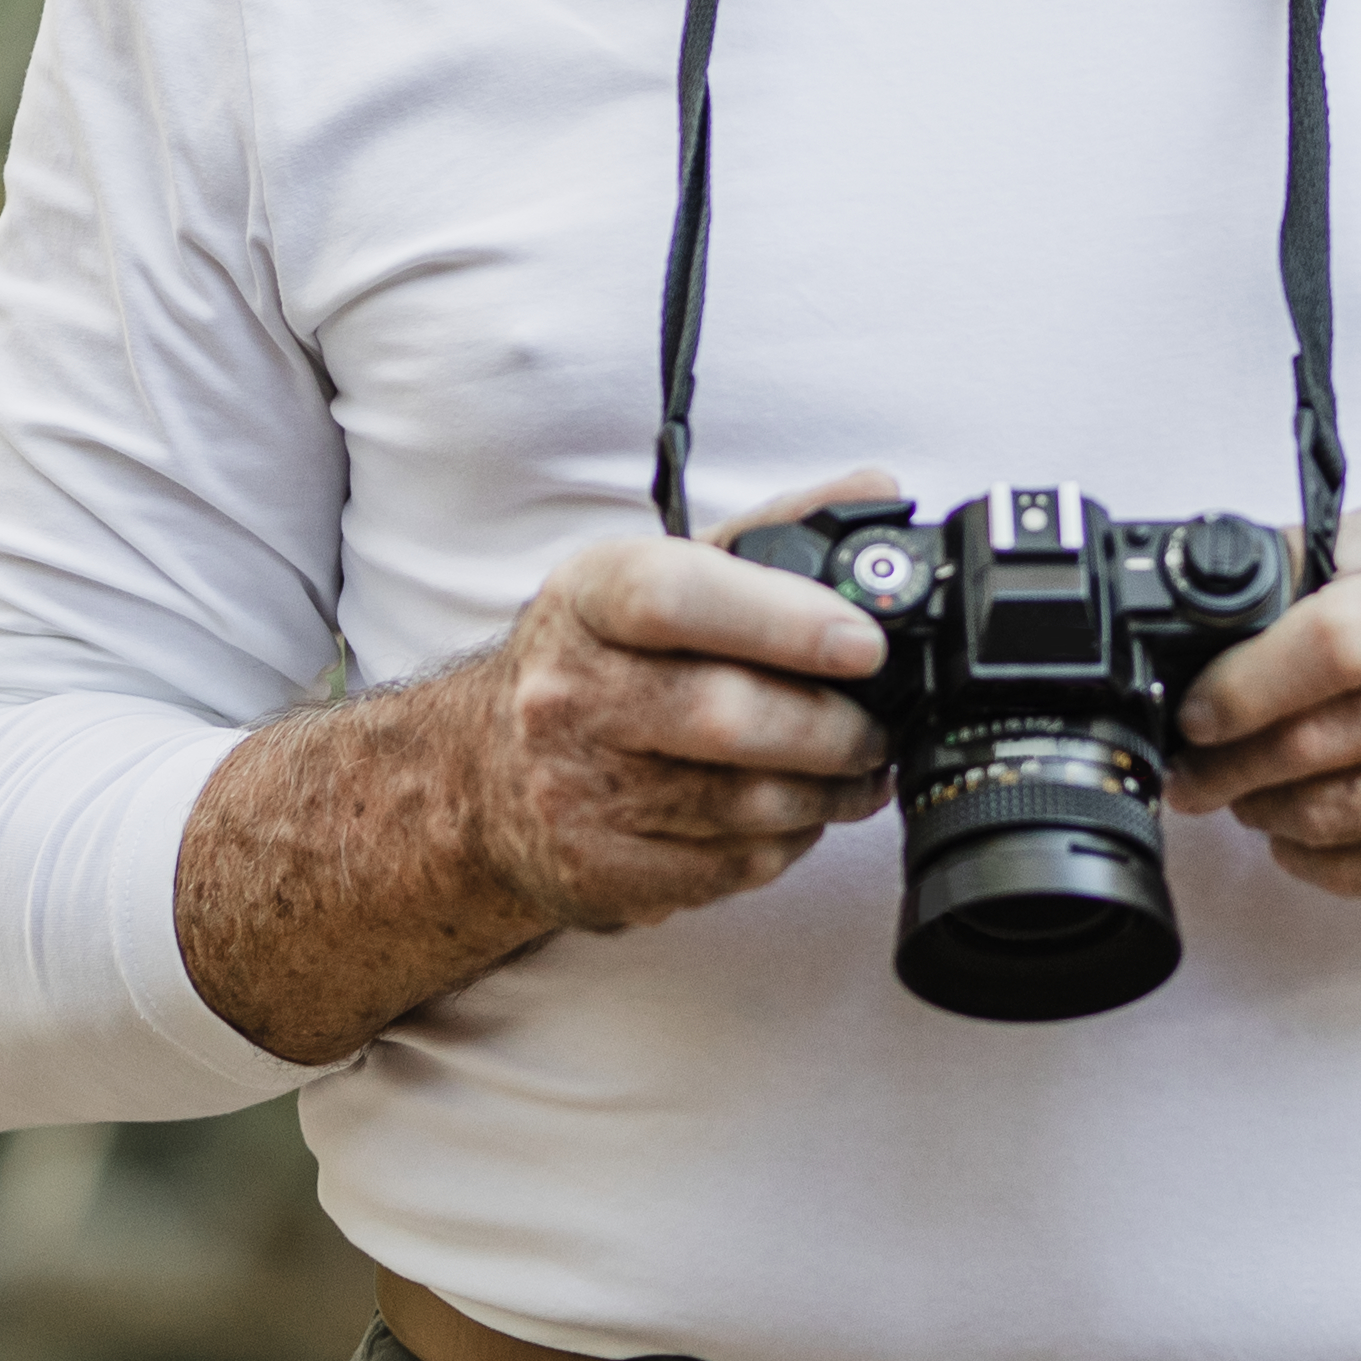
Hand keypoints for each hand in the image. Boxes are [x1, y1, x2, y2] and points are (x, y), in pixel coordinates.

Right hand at [184, 471, 915, 1063]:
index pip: (677, 598)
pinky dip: (787, 844)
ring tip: (859, 771)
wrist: (481, 774)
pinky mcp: (596, 871)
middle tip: (880, 726)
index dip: (785, 620)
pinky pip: (727, 867)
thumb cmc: (599, 660)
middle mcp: (566, 693)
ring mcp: (573, 791)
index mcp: (588, 597)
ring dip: (828, 793)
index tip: (864, 643)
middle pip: (725, 718)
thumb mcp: (661, 573)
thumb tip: (878, 490)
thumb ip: (775, 531)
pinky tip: (799, 816)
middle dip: (834, 729)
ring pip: (740, 805)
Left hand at [1165, 505, 1360, 897]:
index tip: (1197, 704)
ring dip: (1263, 810)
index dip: (1245, 682)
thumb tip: (1225, 580)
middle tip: (1189, 762)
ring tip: (1239, 791)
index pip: (1336, 642)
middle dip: (1227, 762)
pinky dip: (1317, 859)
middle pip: (1321, 742)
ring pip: (1339, 816)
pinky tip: (1298, 834)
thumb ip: (1336, 555)